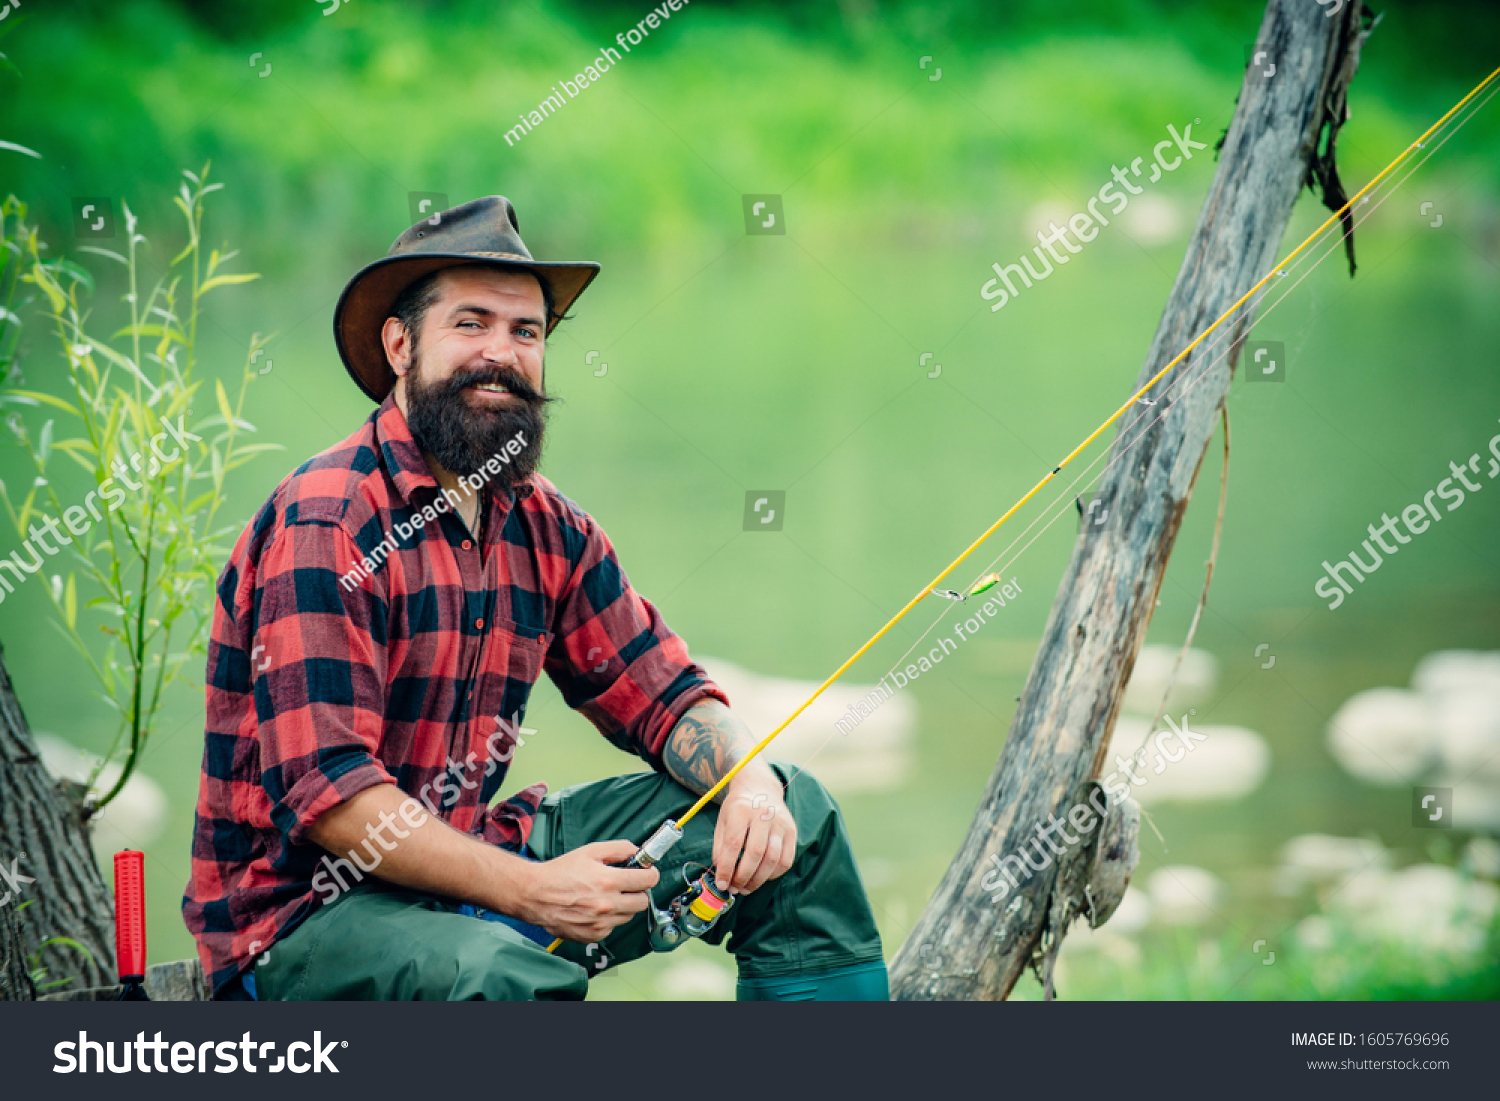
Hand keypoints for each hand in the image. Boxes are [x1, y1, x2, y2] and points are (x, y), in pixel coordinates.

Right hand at [516, 840, 658, 942]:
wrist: (535, 895)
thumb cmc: (561, 872)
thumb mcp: (590, 851)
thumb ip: (619, 849)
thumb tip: (638, 852)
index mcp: (608, 881)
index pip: (648, 880)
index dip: (650, 873)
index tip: (646, 872)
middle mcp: (607, 905)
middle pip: (643, 901)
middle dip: (638, 891)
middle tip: (626, 884)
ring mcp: (601, 923)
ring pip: (629, 916)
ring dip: (623, 905)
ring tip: (605, 896)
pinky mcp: (593, 935)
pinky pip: (613, 927)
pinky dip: (609, 918)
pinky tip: (594, 908)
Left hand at [712, 771, 796, 894]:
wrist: (761, 789)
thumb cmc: (738, 809)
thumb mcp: (723, 821)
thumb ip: (720, 848)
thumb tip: (722, 876)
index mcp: (741, 810)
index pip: (734, 845)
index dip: (727, 868)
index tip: (722, 884)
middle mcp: (764, 815)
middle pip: (755, 853)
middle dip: (743, 877)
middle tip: (735, 888)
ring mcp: (781, 823)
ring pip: (773, 859)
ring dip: (759, 880)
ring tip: (747, 887)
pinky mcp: (792, 831)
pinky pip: (786, 860)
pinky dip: (774, 874)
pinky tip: (762, 877)